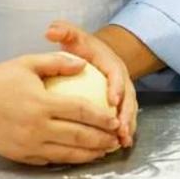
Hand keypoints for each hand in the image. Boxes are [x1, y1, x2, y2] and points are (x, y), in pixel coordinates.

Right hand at [0, 52, 121, 165]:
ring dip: (89, 154)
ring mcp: (27, 144)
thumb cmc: (0, 77)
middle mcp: (36, 127)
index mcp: (41, 103)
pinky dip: (68, 159)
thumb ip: (58, 61)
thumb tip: (83, 64)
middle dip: (101, 139)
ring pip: (66, 153)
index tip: (114, 119)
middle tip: (116, 138)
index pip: (80, 111)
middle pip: (78, 136)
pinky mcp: (19, 155)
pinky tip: (79, 155)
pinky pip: (49, 160)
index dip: (100, 117)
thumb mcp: (29, 62)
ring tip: (104, 151)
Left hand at [46, 21, 137, 147]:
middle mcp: (123, 81)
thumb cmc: (84, 49)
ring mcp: (124, 96)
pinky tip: (116, 147)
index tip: (112, 99)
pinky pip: (124, 121)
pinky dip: (123, 133)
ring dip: (127, 128)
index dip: (116, 87)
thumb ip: (64, 32)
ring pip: (129, 112)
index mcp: (113, 64)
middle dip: (126, 114)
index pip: (117, 75)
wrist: (98, 56)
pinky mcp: (121, 107)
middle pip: (128, 98)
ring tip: (120, 143)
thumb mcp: (75, 38)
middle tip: (119, 129)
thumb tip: (50, 30)